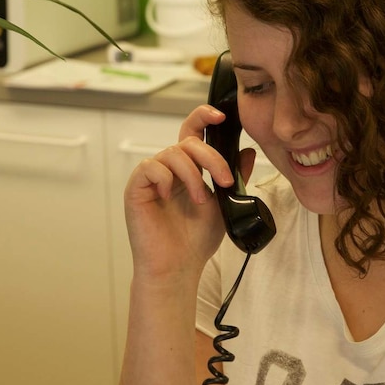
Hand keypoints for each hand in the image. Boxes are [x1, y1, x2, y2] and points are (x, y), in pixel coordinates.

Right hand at [123, 105, 256, 282]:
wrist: (178, 267)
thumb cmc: (195, 241)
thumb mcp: (224, 204)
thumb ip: (235, 177)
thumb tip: (248, 151)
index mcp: (187, 169)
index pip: (192, 133)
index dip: (204, 117)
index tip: (222, 117)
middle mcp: (168, 169)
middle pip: (187, 141)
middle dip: (211, 157)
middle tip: (224, 180)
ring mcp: (151, 178)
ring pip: (171, 152)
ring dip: (192, 174)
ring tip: (200, 199)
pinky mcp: (136, 189)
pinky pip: (150, 167)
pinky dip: (165, 178)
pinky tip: (170, 196)